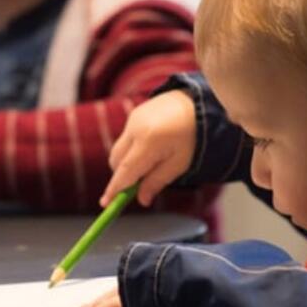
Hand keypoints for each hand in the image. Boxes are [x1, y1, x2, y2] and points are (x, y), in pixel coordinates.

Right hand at [100, 89, 195, 206]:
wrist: (200, 102)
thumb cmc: (194, 136)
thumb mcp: (179, 164)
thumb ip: (157, 182)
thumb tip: (141, 200)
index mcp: (149, 142)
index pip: (125, 171)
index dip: (114, 190)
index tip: (106, 204)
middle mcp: (135, 129)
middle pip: (116, 161)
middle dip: (122, 176)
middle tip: (138, 187)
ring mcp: (133, 119)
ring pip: (119, 149)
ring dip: (127, 162)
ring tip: (152, 163)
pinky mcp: (134, 114)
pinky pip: (126, 138)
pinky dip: (132, 149)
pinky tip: (153, 147)